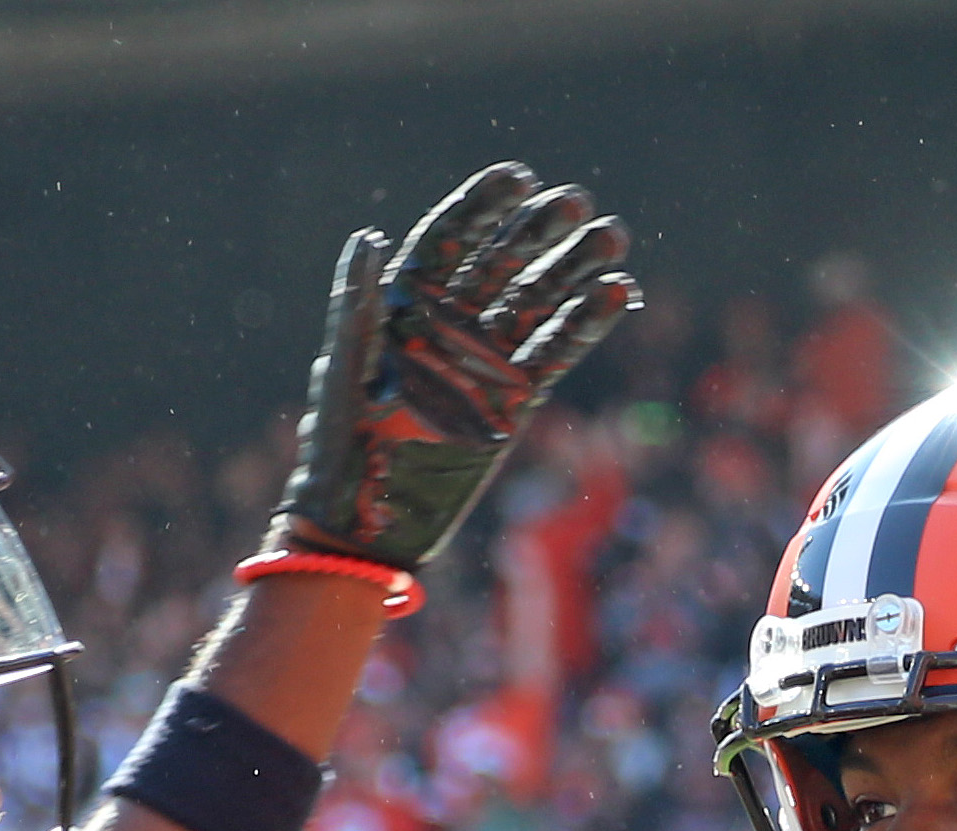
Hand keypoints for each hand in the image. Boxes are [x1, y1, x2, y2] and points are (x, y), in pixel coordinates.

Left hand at [265, 163, 639, 577]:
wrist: (363, 524)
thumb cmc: (339, 446)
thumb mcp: (345, 372)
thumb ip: (359, 306)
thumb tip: (371, 236)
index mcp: (404, 304)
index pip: (450, 240)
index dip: (482, 207)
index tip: (519, 179)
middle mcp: (449, 324)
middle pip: (503, 263)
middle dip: (539, 232)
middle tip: (576, 205)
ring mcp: (486, 361)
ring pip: (538, 303)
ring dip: (575, 270)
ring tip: (612, 240)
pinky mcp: (515, 401)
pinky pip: (557, 355)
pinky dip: (586, 326)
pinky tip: (617, 294)